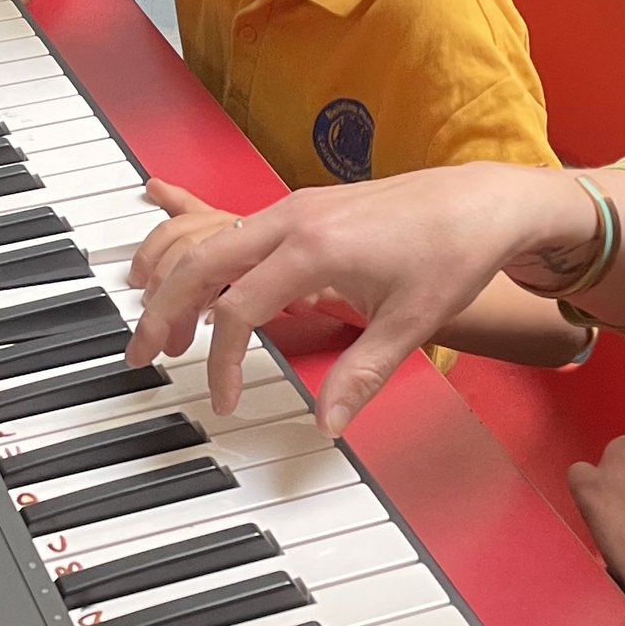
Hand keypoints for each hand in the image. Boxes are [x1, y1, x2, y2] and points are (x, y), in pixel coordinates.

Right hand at [122, 162, 593, 434]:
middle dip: (163, 311)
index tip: (223, 401)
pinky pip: (234, 230)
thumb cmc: (453, 251)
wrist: (485, 200)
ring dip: (177, 283)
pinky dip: (203, 255)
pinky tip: (177, 247)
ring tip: (158, 326)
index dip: (222, 363)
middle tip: (139, 355)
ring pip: (211, 243)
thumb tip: (326, 425)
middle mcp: (293, 219)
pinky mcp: (302, 208)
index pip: (239, 310)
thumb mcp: (410, 324)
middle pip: (202, 265)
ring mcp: (294, 208)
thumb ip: (361, 375)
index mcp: (314, 248)